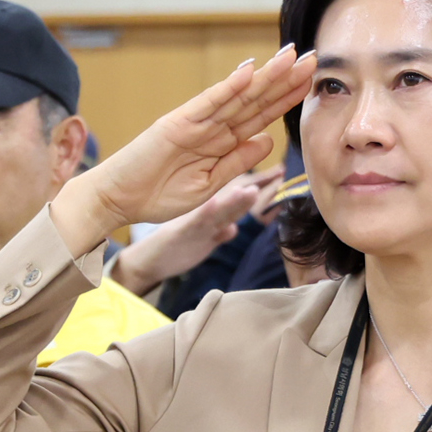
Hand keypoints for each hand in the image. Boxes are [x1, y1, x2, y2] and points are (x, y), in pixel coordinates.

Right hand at [52, 49, 315, 245]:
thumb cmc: (158, 196)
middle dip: (284, 80)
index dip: (285, 99)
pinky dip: (228, 88)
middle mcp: (211, 127)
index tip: (312, 83)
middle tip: (314, 58)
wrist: (118, 199)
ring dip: (265, 77)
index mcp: (220, 143)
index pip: (260, 116)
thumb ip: (237, 162)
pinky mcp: (176, 123)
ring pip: (237, 96)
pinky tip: (250, 71)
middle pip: (255, 100)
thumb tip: (267, 139)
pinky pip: (208, 104)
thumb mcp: (208, 185)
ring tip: (291, 57)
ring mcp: (195, 122)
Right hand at [110, 172, 267, 295]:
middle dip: (257, 187)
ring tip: (252, 192)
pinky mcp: (185, 231)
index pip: (241, 197)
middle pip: (236, 198)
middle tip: (279, 173)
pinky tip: (220, 213)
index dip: (261, 186)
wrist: (150, 258)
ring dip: (237, 202)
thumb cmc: (176, 246)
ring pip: (222, 210)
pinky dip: (209, 216)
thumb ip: (218, 233)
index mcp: (214, 212)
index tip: (282, 173)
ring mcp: (197, 222)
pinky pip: (200, 223)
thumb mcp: (202, 240)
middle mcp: (208, 212)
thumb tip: (232, 229)